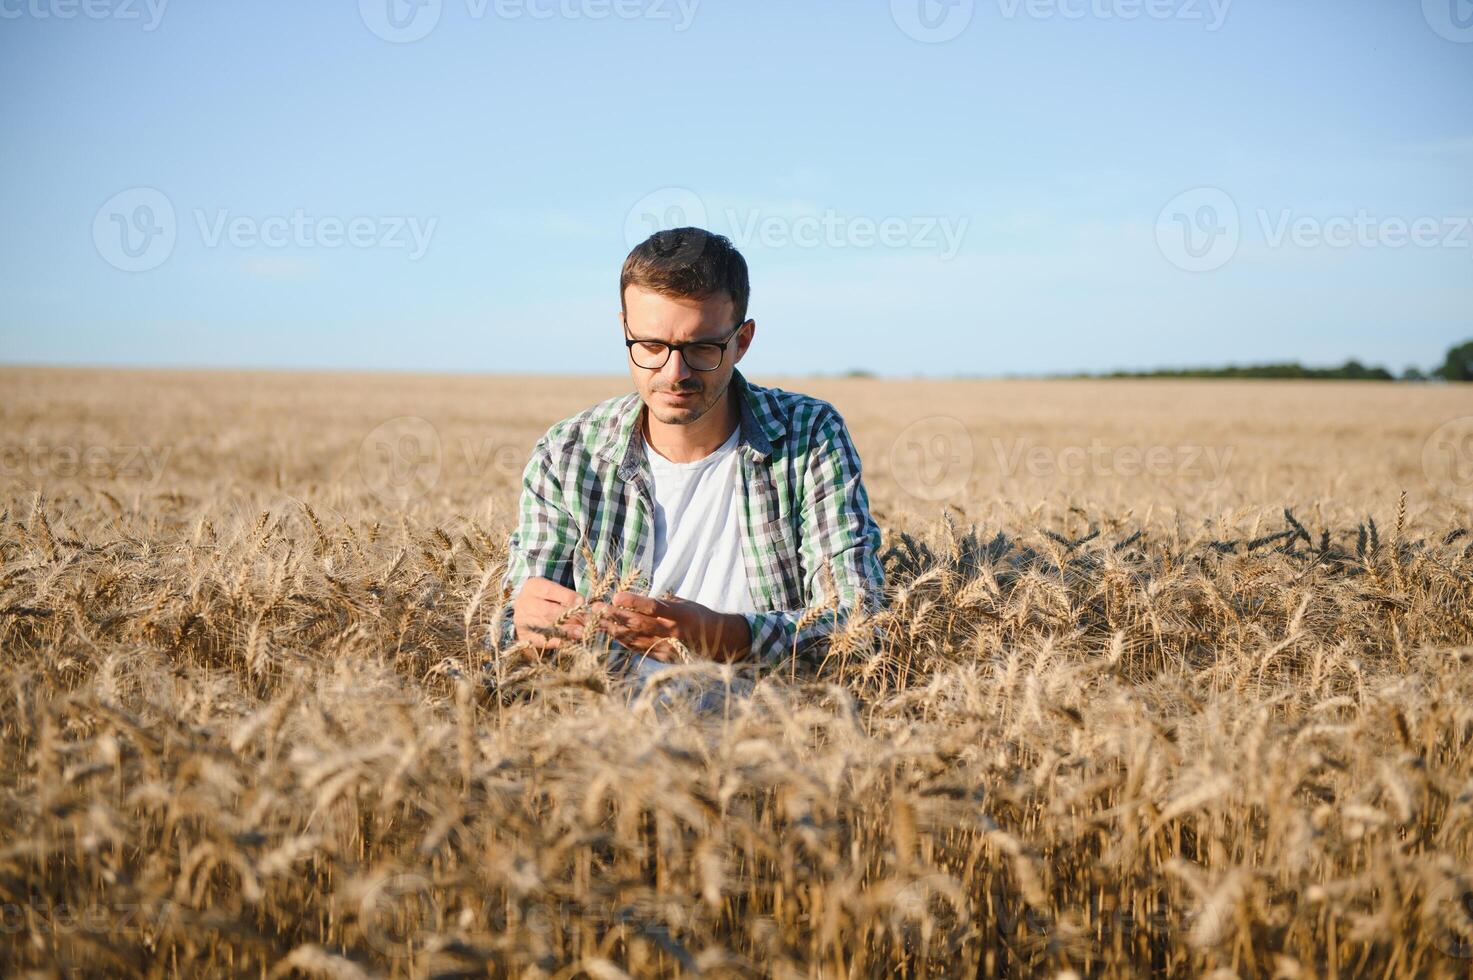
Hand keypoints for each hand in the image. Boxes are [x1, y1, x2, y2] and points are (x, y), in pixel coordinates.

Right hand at [512, 576, 588, 650]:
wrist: (525, 610)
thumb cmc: (546, 598)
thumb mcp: (554, 591)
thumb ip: (568, 596)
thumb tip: (585, 605)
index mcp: (532, 586)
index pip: (549, 590)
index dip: (567, 597)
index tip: (582, 602)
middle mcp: (524, 603)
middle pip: (548, 611)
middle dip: (570, 616)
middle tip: (587, 621)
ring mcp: (522, 621)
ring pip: (546, 626)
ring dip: (566, 631)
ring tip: (582, 633)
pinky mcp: (524, 636)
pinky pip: (541, 640)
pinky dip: (556, 641)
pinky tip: (569, 642)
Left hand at [589, 591, 750, 662]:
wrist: (721, 644)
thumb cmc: (700, 617)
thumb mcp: (685, 604)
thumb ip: (662, 603)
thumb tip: (637, 600)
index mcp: (679, 616)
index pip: (653, 608)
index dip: (634, 602)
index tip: (616, 596)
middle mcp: (672, 633)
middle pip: (638, 624)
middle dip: (614, 616)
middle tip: (595, 608)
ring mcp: (666, 648)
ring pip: (633, 638)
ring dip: (612, 629)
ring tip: (595, 621)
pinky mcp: (662, 658)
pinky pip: (637, 648)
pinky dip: (622, 640)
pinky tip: (609, 632)